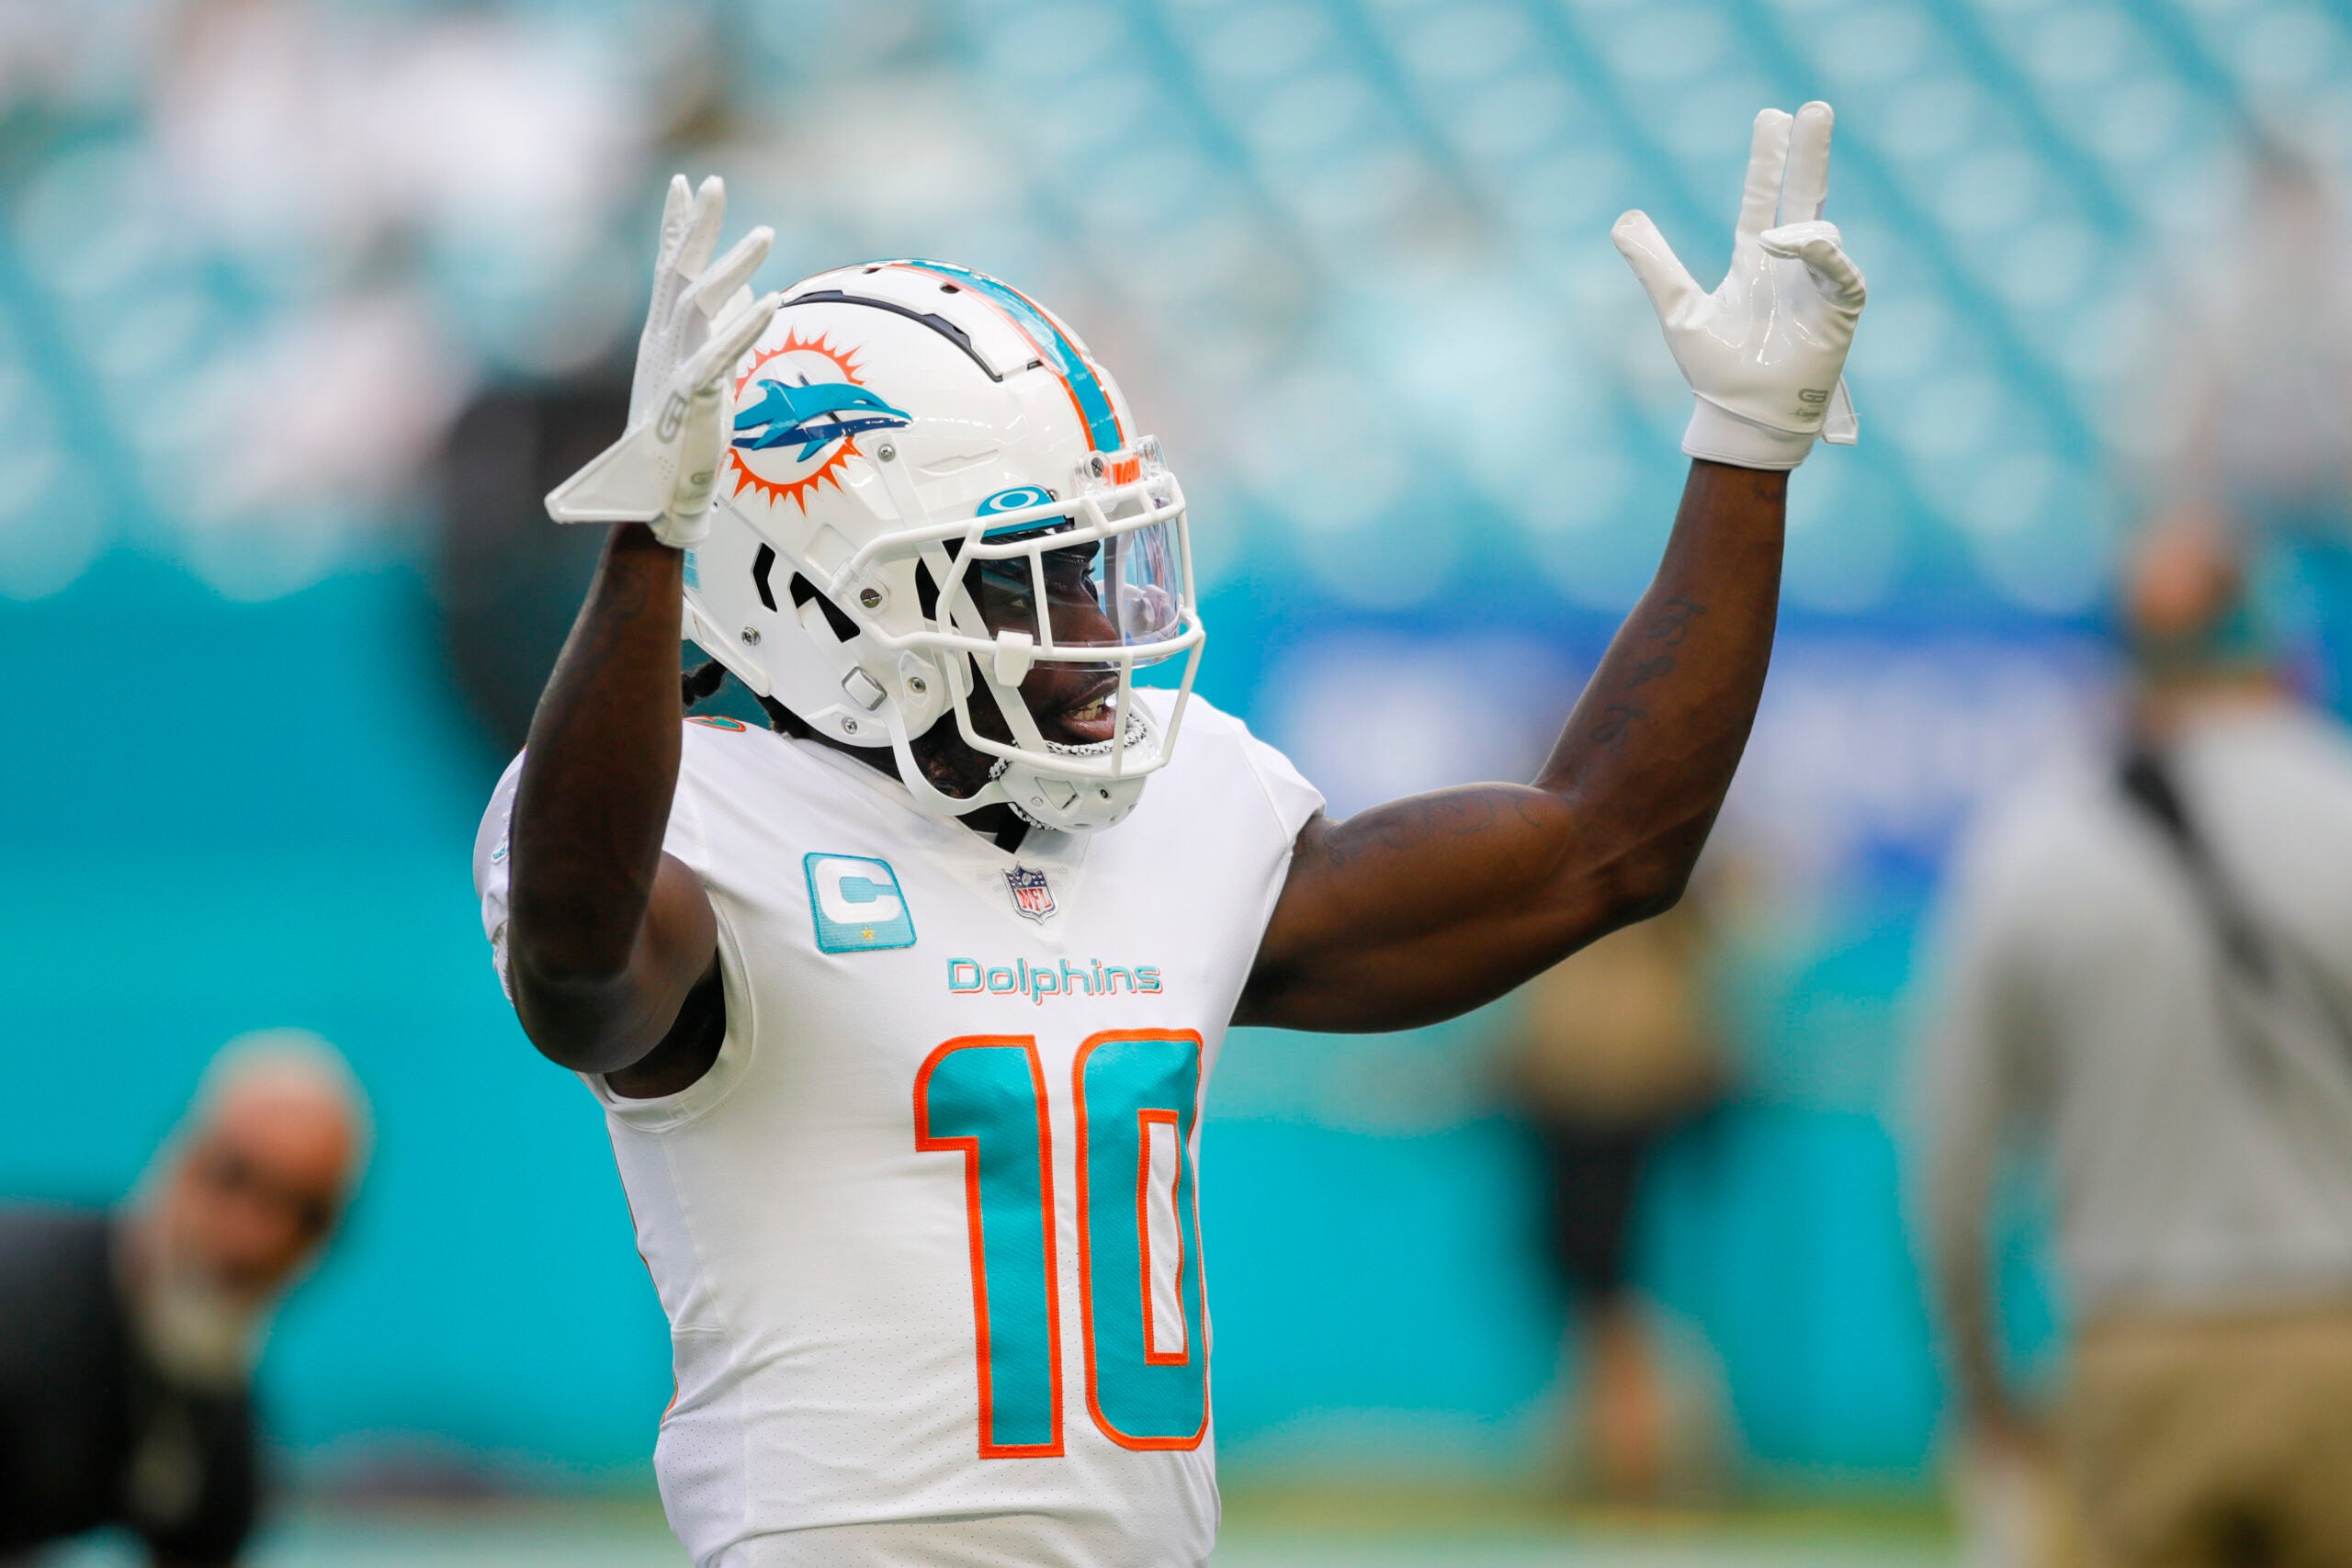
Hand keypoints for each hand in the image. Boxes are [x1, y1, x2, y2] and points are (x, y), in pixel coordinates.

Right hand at [544, 176, 780, 547]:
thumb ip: (716, 333)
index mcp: (661, 336)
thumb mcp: (694, 373)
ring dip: (734, 267)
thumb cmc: (677, 433)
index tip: (686, 184)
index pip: (668, 270)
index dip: (676, 226)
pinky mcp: (692, 396)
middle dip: (695, 226)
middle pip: (678, 272)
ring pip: (699, 303)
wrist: (654, 495)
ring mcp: (675, 367)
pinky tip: (772, 301)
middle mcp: (663, 343)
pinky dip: (745, 327)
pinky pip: (720, 353)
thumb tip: (744, 296)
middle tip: (712, 182)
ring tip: (767, 235)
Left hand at [1613, 102, 1865, 469]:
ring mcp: (1817, 284)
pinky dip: (1823, 255)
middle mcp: (1789, 264)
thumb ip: (1654, 265)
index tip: (1773, 116)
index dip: (1767, 161)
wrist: (1742, 417)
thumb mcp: (1678, 310)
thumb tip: (1622, 219)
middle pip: (1803, 195)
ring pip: (1821, 231)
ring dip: (1799, 228)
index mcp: (1755, 261)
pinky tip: (1801, 245)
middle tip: (1815, 109)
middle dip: (1808, 154)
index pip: (1762, 198)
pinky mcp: (1840, 310)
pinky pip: (1842, 272)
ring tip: (1773, 238)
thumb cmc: (1715, 372)